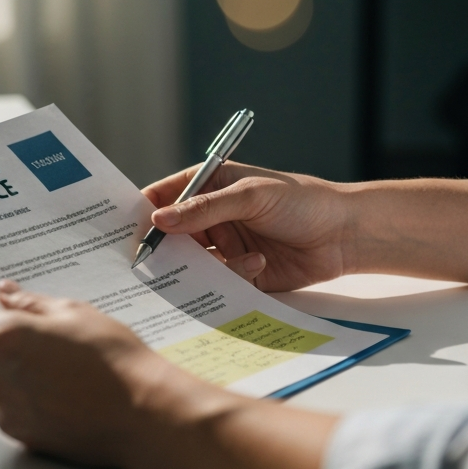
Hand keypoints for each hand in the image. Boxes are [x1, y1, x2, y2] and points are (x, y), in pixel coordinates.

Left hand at [0, 279, 339, 468]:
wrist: (142, 413)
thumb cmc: (114, 359)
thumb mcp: (74, 313)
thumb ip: (30, 304)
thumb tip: (5, 294)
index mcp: (3, 336)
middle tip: (24, 333)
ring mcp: (6, 408)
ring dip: (4, 369)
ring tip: (50, 363)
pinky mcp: (21, 434)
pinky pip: (8, 408)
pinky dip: (22, 397)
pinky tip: (59, 391)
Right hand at [143, 162, 353, 291]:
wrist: (344, 234)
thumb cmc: (301, 201)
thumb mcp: (250, 196)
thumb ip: (203, 210)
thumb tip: (158, 220)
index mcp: (209, 187)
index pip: (164, 197)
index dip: (142, 211)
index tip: (123, 231)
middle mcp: (212, 218)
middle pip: (172, 236)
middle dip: (165, 249)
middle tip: (152, 263)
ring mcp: (226, 246)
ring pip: (194, 263)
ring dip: (205, 265)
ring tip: (231, 259)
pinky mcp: (241, 273)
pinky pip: (220, 281)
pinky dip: (233, 276)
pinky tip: (259, 265)